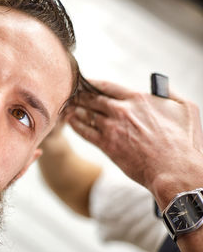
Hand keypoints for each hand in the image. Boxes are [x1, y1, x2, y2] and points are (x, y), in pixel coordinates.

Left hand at [68, 80, 202, 206]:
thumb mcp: (185, 109)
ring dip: (74, 109)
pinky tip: (70, 121)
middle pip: (92, 98)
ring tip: (66, 106)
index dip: (92, 83)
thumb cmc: (183, 142)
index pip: (107, 86)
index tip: (84, 82)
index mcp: (138, 99)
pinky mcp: (106, 145)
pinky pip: (85, 132)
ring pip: (86, 114)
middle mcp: (121, 110)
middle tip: (70, 93)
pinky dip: (75, 125)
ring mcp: (111, 127)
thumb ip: (170, 94)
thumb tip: (162, 86)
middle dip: (80, 95)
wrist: (173, 170)